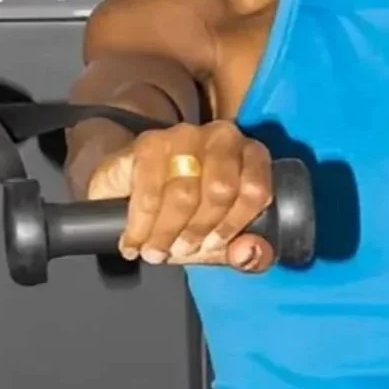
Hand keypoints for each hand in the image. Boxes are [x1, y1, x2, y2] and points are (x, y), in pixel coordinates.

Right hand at [87, 121, 274, 269]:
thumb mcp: (221, 240)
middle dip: (198, 229)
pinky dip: (141, 224)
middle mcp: (223, 138)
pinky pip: (150, 191)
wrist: (134, 192)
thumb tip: (249, 252)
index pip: (254, 189)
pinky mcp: (150, 143)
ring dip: (167, 231)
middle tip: (180, 251)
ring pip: (184, 192)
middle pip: (220, 190)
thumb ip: (246, 252)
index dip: (233, 224)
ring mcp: (186, 136)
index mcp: (251, 157)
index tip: (212, 247)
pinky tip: (135, 242)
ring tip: (155, 252)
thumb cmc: (188, 215)